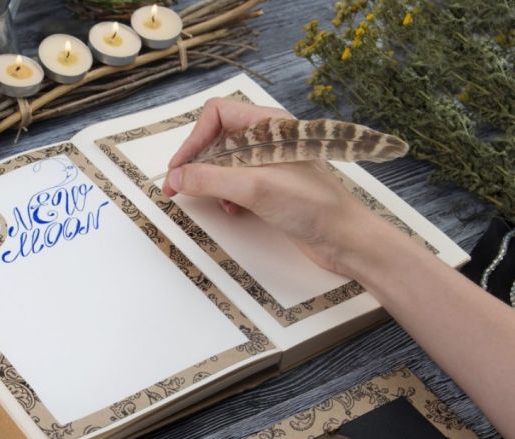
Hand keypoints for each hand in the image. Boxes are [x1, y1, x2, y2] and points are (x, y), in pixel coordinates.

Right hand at [161, 98, 378, 273]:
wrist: (346, 239)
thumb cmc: (313, 206)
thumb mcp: (254, 188)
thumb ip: (210, 179)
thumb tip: (175, 178)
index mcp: (269, 125)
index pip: (217, 114)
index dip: (194, 139)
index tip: (179, 168)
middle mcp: (268, 138)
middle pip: (217, 137)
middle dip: (197, 162)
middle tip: (178, 186)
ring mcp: (270, 162)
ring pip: (224, 162)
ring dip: (210, 181)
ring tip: (209, 200)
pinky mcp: (271, 185)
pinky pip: (235, 182)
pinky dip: (225, 194)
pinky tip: (231, 210)